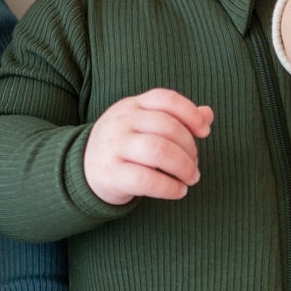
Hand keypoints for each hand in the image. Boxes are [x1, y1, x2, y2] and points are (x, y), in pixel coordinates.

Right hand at [83, 88, 212, 202]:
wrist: (83, 169)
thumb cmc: (124, 145)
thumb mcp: (145, 125)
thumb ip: (176, 118)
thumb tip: (208, 114)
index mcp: (133, 106)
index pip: (165, 99)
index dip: (190, 113)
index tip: (205, 132)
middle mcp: (122, 122)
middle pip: (166, 127)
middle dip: (190, 148)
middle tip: (194, 165)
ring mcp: (114, 147)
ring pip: (158, 151)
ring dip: (183, 167)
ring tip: (191, 178)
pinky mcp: (111, 174)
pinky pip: (146, 180)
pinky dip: (169, 187)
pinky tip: (178, 191)